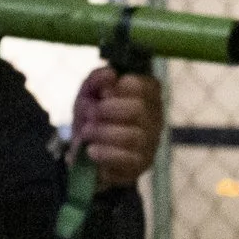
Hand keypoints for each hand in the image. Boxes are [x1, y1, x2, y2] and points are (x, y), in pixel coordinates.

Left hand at [71, 66, 163, 188]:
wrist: (84, 154)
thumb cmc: (93, 118)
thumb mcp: (89, 94)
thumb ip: (96, 79)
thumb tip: (110, 73)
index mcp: (147, 97)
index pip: (148, 86)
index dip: (123, 87)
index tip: (102, 93)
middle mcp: (155, 119)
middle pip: (138, 109)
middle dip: (107, 110)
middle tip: (90, 114)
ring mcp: (150, 143)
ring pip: (132, 136)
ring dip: (102, 132)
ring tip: (86, 132)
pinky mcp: (140, 165)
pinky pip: (127, 159)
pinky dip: (104, 153)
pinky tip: (91, 150)